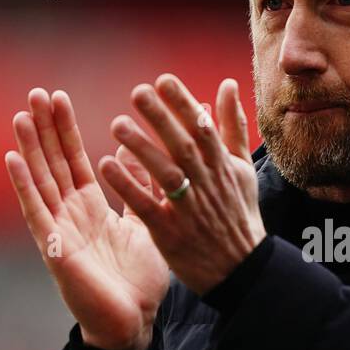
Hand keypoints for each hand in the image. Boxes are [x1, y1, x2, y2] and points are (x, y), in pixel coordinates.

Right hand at [5, 87, 170, 349]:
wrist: (133, 323)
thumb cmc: (138, 280)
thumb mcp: (144, 225)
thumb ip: (138, 190)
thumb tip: (138, 154)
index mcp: (91, 207)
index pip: (74, 159)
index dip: (65, 129)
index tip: (58, 97)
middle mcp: (70, 214)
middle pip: (53, 163)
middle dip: (45, 128)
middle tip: (36, 93)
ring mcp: (59, 230)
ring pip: (40, 181)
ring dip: (30, 148)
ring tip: (22, 115)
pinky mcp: (54, 249)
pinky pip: (36, 212)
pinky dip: (23, 186)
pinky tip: (12, 160)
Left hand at [99, 74, 264, 296]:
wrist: (240, 269)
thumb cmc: (238, 215)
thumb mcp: (242, 168)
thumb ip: (232, 126)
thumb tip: (228, 84)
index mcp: (222, 166)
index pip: (203, 129)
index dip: (183, 104)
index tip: (163, 80)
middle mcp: (207, 184)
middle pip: (183, 146)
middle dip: (161, 119)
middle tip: (137, 93)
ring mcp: (189, 210)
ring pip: (166, 174)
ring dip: (142, 149)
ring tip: (118, 125)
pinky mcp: (171, 233)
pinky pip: (148, 206)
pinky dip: (129, 186)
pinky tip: (108, 165)